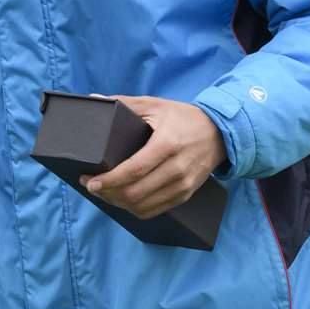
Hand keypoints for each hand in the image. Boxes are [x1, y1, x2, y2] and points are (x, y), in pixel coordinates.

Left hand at [80, 95, 226, 219]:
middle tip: (91, 186)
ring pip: (143, 205)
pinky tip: (122, 201)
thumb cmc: (182, 117)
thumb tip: (94, 98)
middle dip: (108, 193)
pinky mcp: (186, 194)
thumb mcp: (155, 104)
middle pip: (136, 192)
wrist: (220, 133)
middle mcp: (177, 168)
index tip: (89, 181)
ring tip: (104, 193)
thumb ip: (124, 103)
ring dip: (118, 203)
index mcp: (167, 144)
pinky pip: (155, 210)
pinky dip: (134, 209)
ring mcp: (183, 184)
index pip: (133, 170)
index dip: (109, 180)